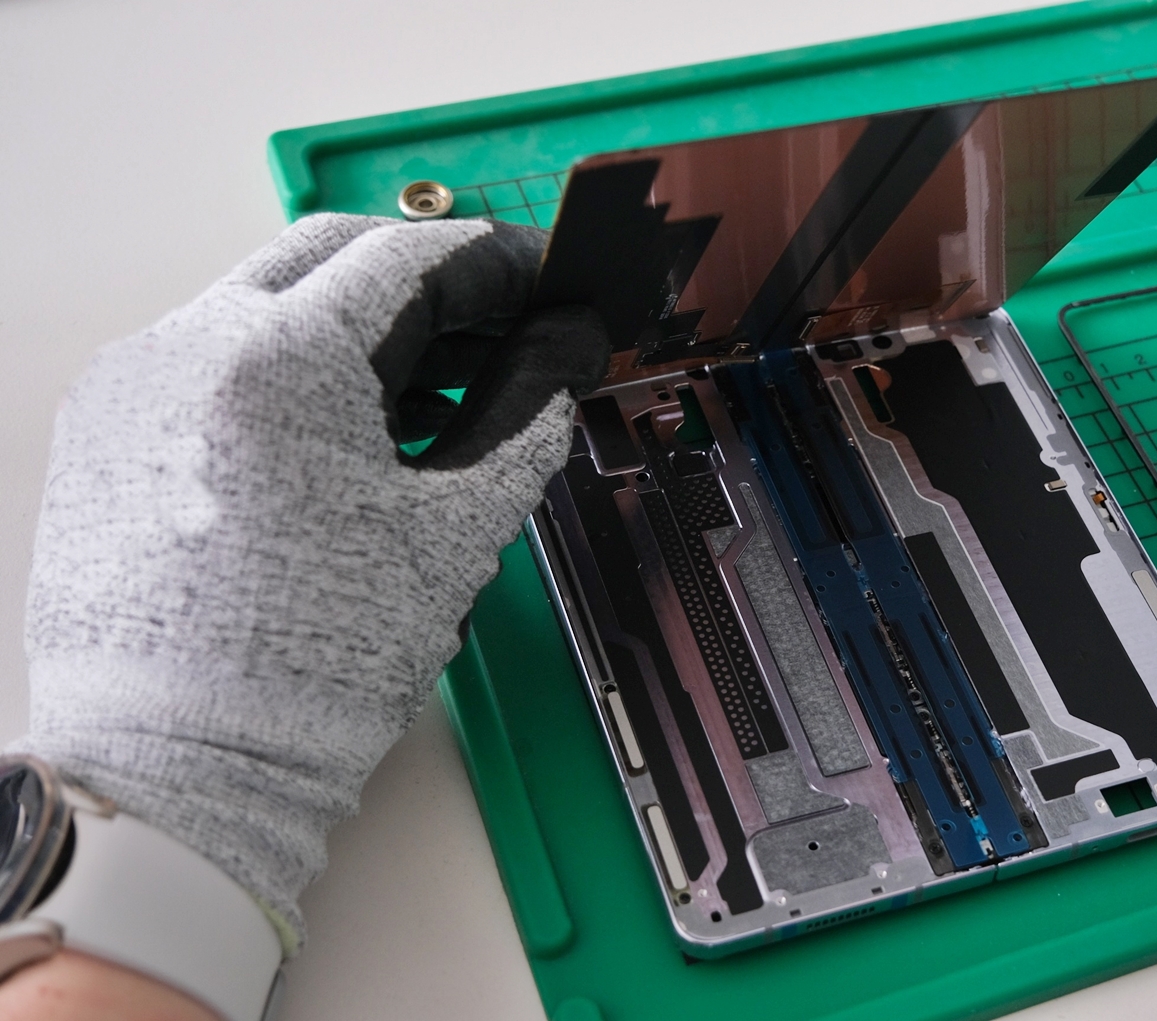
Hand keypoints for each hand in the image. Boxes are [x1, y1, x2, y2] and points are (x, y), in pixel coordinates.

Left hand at [10, 213, 606, 952]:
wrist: (183, 765)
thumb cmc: (309, 667)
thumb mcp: (450, 536)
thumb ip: (518, 426)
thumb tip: (559, 362)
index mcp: (281, 361)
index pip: (409, 256)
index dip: (493, 263)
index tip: (537, 283)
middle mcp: (188, 344)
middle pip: (327, 253)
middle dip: (419, 276)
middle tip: (488, 323)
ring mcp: (133, 382)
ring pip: (260, 299)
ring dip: (349, 322)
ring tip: (424, 390)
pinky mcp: (103, 428)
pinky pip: (207, 356)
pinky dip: (283, 368)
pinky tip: (338, 432)